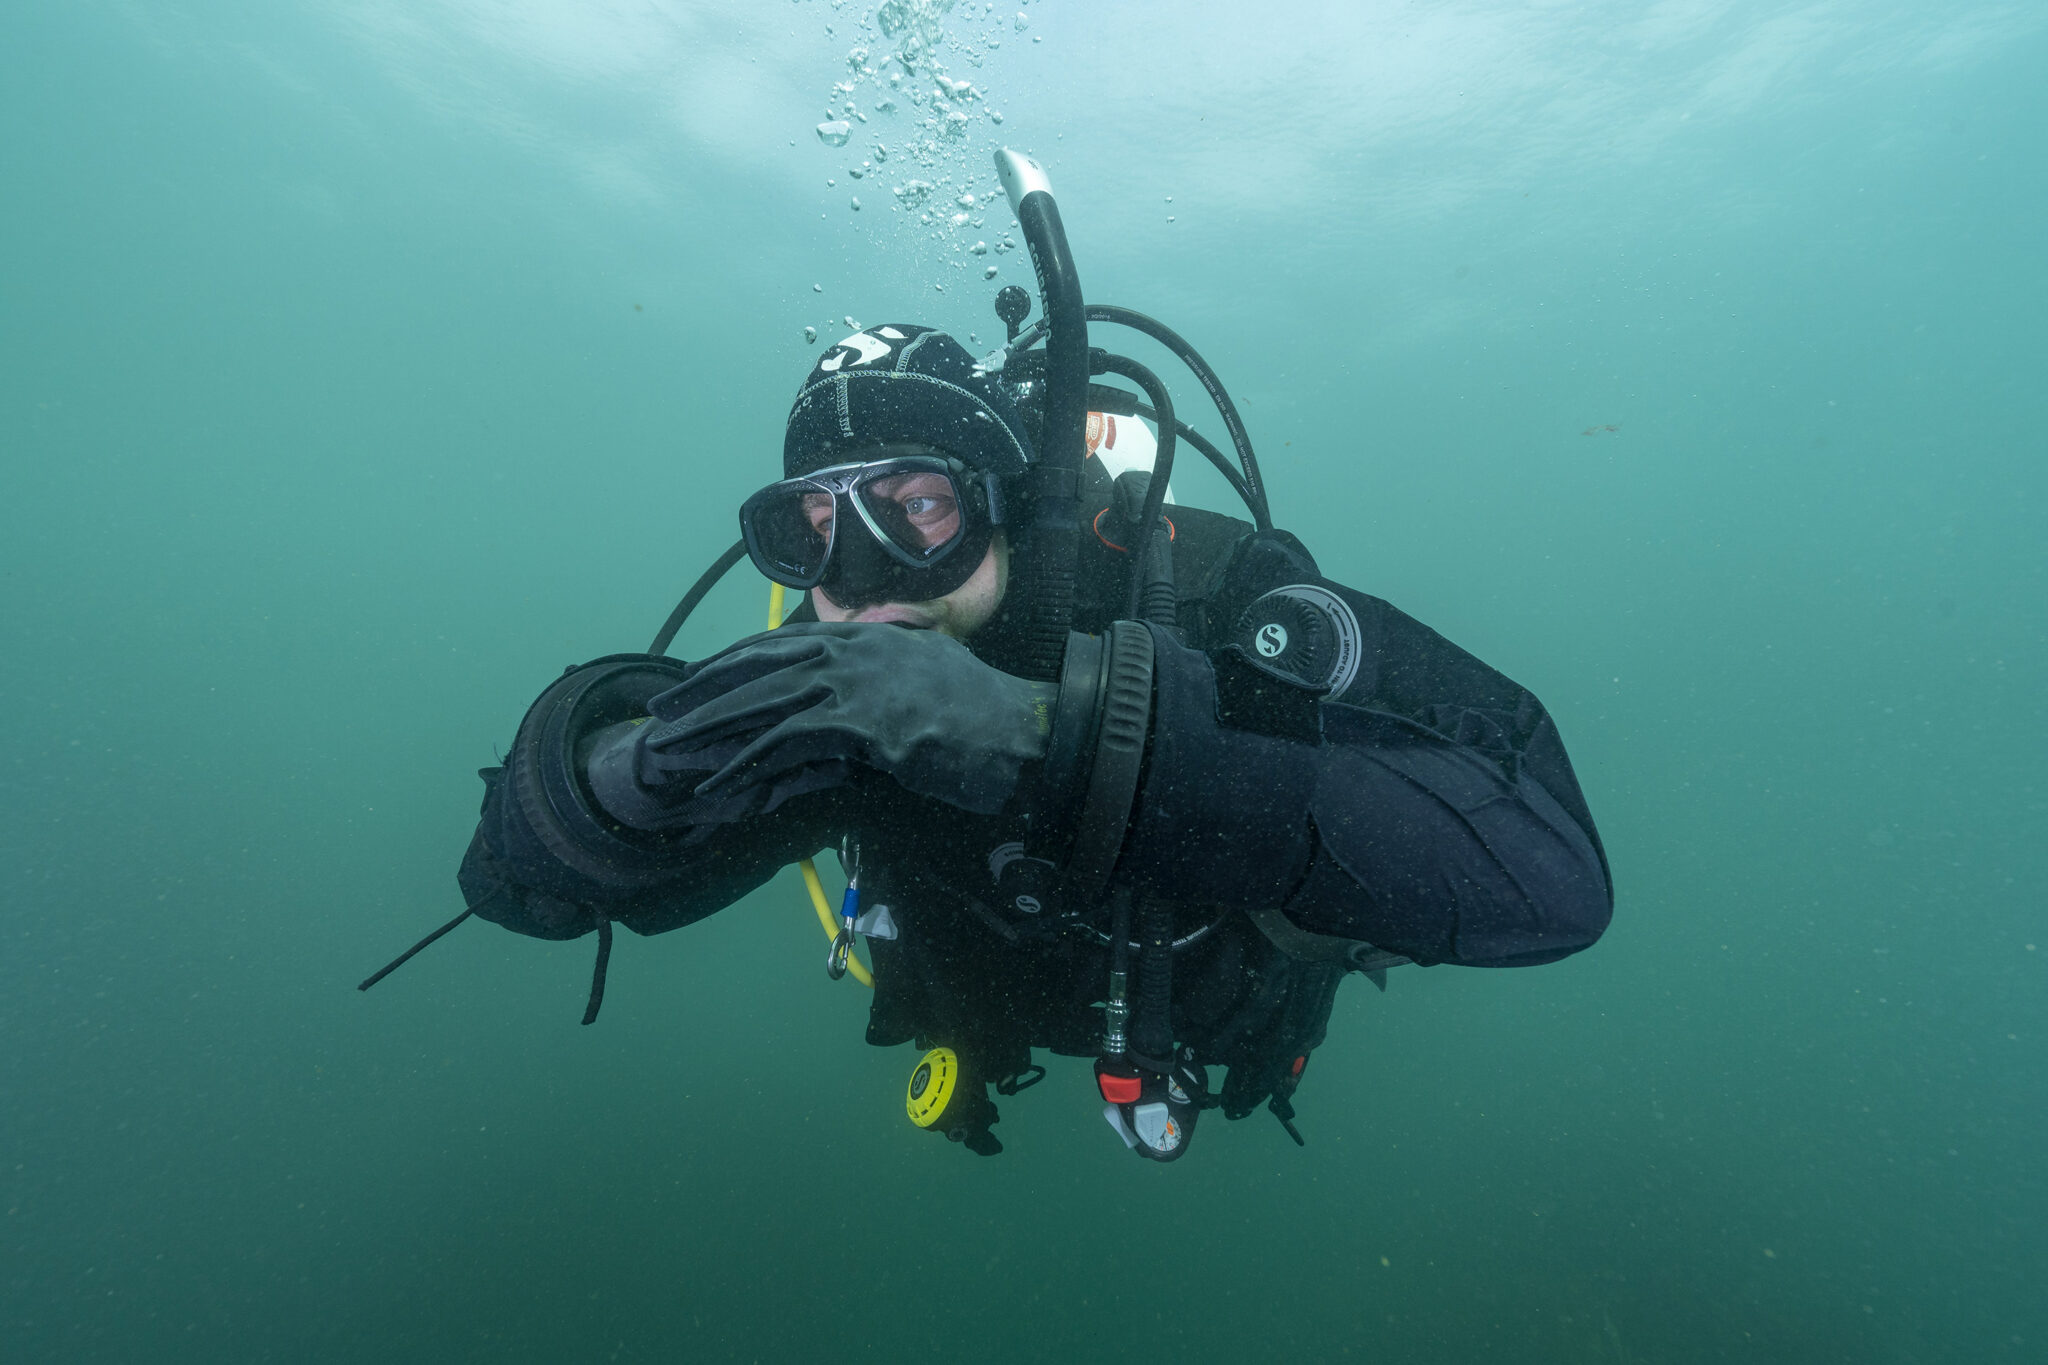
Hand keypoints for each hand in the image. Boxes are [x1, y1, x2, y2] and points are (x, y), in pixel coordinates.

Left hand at [641, 622, 1054, 814]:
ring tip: (668, 748)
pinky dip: (747, 761)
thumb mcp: (934, 669)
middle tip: (660, 710)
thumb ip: (897, 661)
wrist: (1026, 733)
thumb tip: (875, 663)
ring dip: (709, 727)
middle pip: (757, 666)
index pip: (781, 644)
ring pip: (762, 701)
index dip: (731, 663)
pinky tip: (716, 780)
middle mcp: (854, 650)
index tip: (694, 680)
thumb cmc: (987, 713)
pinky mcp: (862, 723)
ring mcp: (856, 684)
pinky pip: (787, 741)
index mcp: (868, 637)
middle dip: (702, 690)